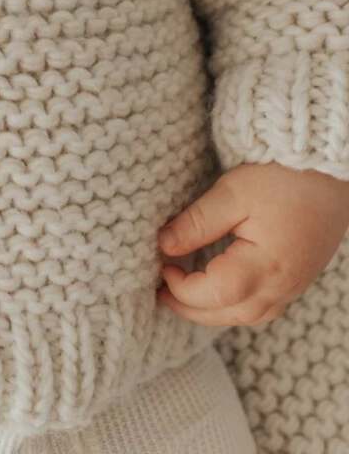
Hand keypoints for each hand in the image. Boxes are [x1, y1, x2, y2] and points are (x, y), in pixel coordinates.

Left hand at [156, 161, 348, 327]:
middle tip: (159, 292)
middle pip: (230, 314)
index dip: (182, 286)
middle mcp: (281, 287)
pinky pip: (263, 308)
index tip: (162, 263)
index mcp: (266, 267)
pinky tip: (219, 291)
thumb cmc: (284, 179)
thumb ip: (197, 223)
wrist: (329, 174)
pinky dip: (235, 306)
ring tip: (182, 295)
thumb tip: (164, 245)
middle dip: (191, 309)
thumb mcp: (233, 194)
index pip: (214, 294)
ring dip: (212, 312)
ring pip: (248, 316)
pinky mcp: (296, 280)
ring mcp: (292, 288)